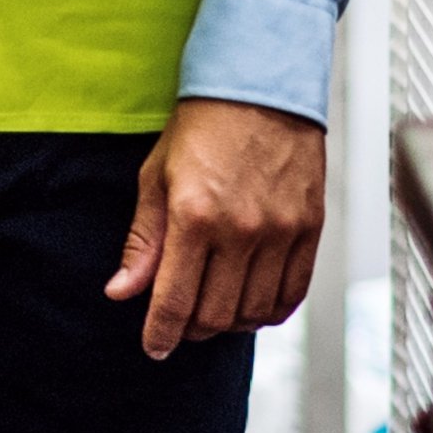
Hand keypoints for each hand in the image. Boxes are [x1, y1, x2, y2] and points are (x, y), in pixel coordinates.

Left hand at [106, 98, 328, 358]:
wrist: (260, 84)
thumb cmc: (202, 126)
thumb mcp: (156, 177)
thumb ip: (143, 241)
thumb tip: (122, 292)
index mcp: (193, 216)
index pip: (174, 301)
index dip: (160, 334)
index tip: (154, 347)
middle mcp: (240, 230)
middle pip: (215, 315)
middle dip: (191, 328)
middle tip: (181, 320)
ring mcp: (280, 231)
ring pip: (253, 311)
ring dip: (230, 322)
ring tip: (215, 308)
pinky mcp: (310, 228)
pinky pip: (292, 294)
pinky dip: (269, 310)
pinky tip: (251, 301)